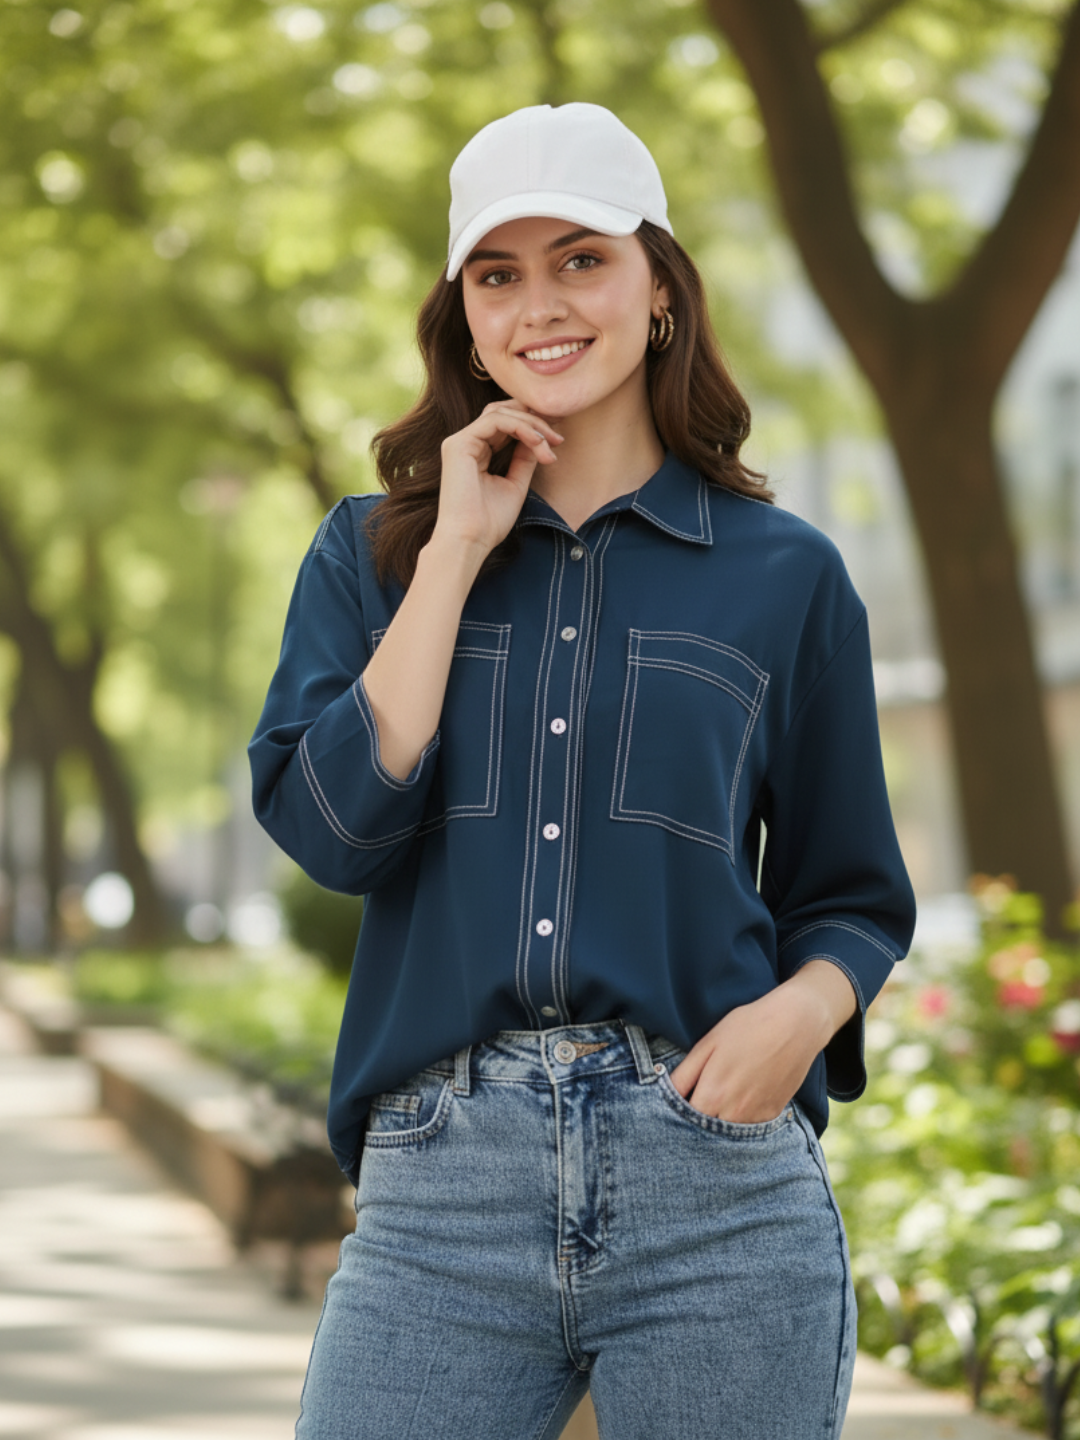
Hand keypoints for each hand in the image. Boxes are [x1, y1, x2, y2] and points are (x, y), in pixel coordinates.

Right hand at [433, 399, 563, 556]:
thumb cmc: (490, 522)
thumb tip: (541, 438)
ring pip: (501, 413)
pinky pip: (495, 421)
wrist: (470, 541)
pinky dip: (520, 427)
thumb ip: (525, 459)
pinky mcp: (458, 444)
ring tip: (552, 442)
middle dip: (535, 418)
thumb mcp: (516, 484)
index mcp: (476, 452)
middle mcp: (466, 442)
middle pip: (503, 411)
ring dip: (532, 425)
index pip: (505, 424)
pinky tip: (538, 441)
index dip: (533, 425)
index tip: (558, 438)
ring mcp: (459, 441)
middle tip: (559, 435)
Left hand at [667, 961, 856, 1123]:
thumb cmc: (747, 1027)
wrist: (794, 1024)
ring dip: (719, 1124)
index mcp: (712, 1095)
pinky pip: (749, 1128)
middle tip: (697, 1101)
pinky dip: (740, 1121)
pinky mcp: (772, 1114)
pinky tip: (739, 1101)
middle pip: (705, 1133)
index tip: (677, 1106)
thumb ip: (685, 1074)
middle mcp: (733, 1113)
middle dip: (697, 1122)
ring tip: (719, 1100)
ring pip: (728, 1135)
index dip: (677, 1115)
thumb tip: (665, 1093)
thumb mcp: (708, 1043)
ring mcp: (755, 1117)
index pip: (684, 1122)